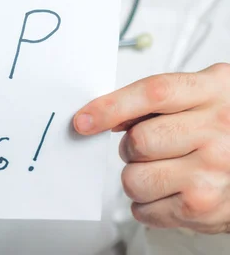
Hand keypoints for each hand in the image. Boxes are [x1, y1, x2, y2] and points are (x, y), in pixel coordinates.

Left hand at [74, 63, 229, 233]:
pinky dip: (146, 204)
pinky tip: (168, 192)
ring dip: (136, 177)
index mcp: (213, 90)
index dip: (111, 107)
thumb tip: (105, 114)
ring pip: (134, 178)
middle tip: (147, 149)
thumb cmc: (223, 128)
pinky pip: (144, 209)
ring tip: (161, 171)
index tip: (84, 120)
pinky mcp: (203, 207)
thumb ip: (157, 98)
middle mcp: (218, 129)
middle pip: (139, 140)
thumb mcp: (202, 95)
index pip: (153, 93)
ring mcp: (212, 171)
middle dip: (130, 147)